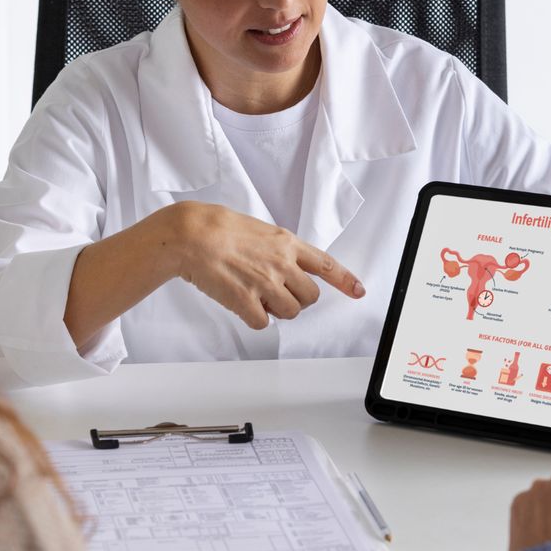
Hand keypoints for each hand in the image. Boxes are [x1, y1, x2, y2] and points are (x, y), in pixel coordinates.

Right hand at [172, 202, 364, 328]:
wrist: (191, 234)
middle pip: (310, 297)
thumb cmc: (219, 228)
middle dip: (296, 300)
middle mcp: (282, 264)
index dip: (345, 281)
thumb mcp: (260, 230)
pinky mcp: (246, 300)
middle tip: (275, 292)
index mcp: (287, 244)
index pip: (326, 265)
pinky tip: (240, 302)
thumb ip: (280, 249)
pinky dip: (254, 318)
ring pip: (290, 312)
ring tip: (255, 294)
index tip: (358, 291)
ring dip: (276, 310)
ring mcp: (265, 283)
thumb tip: (287, 267)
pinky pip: (263, 323)